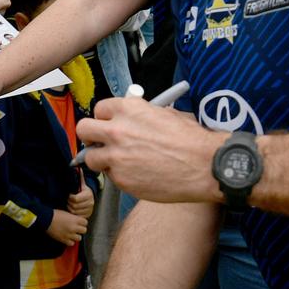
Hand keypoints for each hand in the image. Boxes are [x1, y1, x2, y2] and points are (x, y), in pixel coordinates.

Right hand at [47, 209, 88, 245]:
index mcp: (75, 219)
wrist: (46, 219)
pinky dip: (70, 241)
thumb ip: (74, 218)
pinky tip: (67, 237)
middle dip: (81, 229)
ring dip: (76, 236)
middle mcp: (73, 227)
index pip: (85, 222)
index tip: (80, 222)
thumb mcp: (67, 213)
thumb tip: (77, 221)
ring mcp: (69, 234)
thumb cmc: (55, 214)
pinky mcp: (64, 239)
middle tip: (77, 228)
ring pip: (79, 238)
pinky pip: (71, 243)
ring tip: (72, 233)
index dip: (82, 222)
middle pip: (84, 230)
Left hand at [67, 175, 94, 217]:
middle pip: (75, 206)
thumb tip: (78, 168)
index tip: (68, 195)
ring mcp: (90, 209)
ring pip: (75, 211)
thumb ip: (80, 177)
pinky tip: (73, 209)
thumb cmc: (84, 191)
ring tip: (69, 204)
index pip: (76, 199)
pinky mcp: (88, 215)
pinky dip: (74, 213)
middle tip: (67, 200)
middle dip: (69, 203)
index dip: (70, 198)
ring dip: (70, 208)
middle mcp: (90, 202)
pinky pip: (78, 216)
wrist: (91, 199)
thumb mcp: (82, 184)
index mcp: (88, 194)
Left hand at [76, 98, 222, 203]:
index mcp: (129, 109)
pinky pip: (110, 176)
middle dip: (89, 137)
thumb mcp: (165, 114)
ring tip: (118, 163)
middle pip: (84, 129)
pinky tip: (136, 175)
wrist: (204, 165)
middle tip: (99, 143)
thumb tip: (132, 120)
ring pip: (91, 157)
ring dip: (101, 160)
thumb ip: (141, 116)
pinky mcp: (121, 179)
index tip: (107, 125)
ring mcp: (116, 155)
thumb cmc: (190, 140)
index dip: (104, 119)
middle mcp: (117, 130)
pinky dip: (119, 176)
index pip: (99, 109)